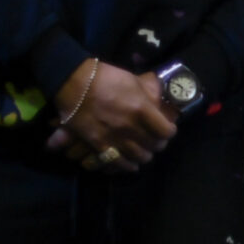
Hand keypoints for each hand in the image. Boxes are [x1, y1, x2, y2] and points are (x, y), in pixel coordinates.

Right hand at [46, 60, 178, 173]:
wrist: (74, 83)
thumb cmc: (106, 77)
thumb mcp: (134, 81)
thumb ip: (148, 96)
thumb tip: (160, 102)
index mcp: (142, 109)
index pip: (166, 131)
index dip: (169, 131)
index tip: (167, 129)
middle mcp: (130, 127)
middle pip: (154, 145)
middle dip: (158, 143)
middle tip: (156, 140)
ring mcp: (115, 138)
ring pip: (139, 157)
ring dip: (144, 155)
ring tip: (144, 151)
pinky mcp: (99, 145)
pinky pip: (118, 163)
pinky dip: (127, 166)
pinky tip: (131, 164)